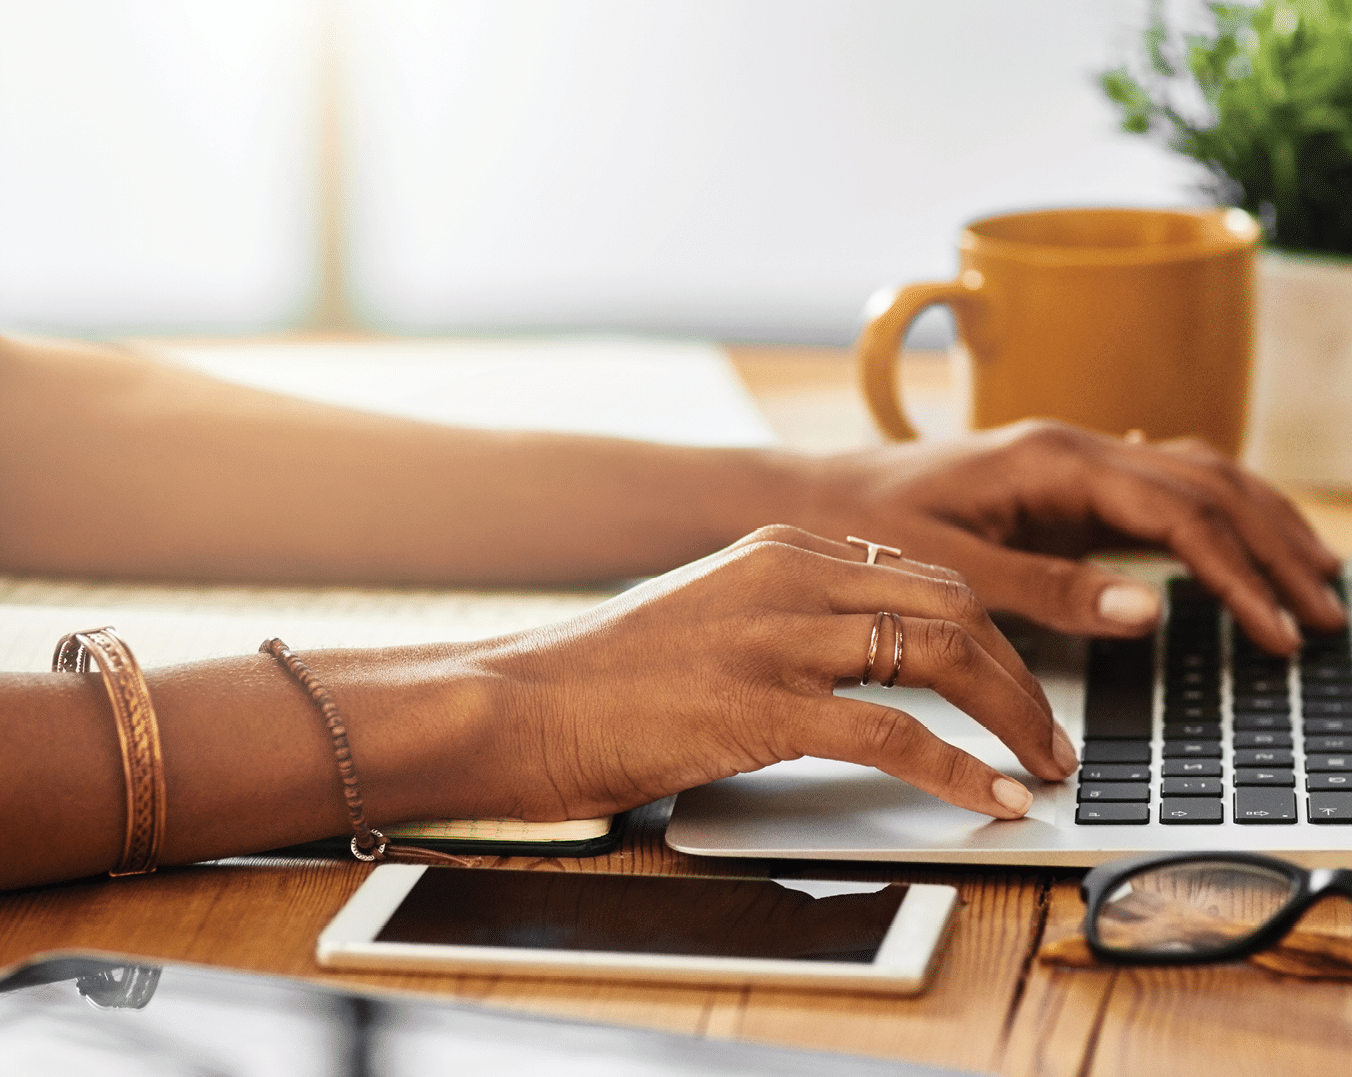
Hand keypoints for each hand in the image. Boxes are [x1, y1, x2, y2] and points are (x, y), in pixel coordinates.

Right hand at [461, 525, 1078, 822]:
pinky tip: (991, 798)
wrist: (518, 702)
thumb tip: (864, 661)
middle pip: (952, 606)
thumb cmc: (604, 675)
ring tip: (1043, 766)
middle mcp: (788, 576)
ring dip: (1013, 717)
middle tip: (1051, 733)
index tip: (1022, 681)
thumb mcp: (709, 616)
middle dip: (1023, 674)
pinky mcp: (759, 705)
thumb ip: (785, 618)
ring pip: (942, 656)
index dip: (993, 632)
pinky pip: (893, 735)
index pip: (924, 576)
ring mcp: (775, 637)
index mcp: (779, 549)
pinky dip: (960, 770)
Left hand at [793, 421, 1345, 653]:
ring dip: (1261, 526)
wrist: (811, 500)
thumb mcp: (949, 569)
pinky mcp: (1061, 487)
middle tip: (1329, 613)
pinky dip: (1216, 517)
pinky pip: (1161, 491)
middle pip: (1209, 485)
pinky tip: (1245, 544)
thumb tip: (1152, 610)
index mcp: (1050, 461)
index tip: (1281, 631)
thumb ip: (1048, 590)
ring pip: (1197, 478)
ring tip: (1317, 578)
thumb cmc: (863, 528)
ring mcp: (1071, 464)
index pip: (1179, 512)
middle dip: (1276, 547)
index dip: (1240, 573)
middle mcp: (1072, 449)